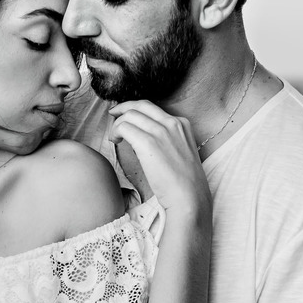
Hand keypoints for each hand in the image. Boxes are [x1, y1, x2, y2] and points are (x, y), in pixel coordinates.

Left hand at [109, 101, 210, 217]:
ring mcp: (160, 131)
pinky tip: (114, 141)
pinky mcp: (148, 142)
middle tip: (113, 115)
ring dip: (117, 123)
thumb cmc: (184, 183)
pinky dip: (115, 131)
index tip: (127, 117)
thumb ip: (166, 142)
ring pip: (130, 115)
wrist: (189, 196)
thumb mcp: (181, 154)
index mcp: (182, 124)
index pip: (154, 109)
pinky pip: (124, 127)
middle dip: (124, 107)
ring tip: (114, 137)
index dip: (137, 111)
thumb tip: (142, 139)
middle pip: (141, 105)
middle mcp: (172, 123)